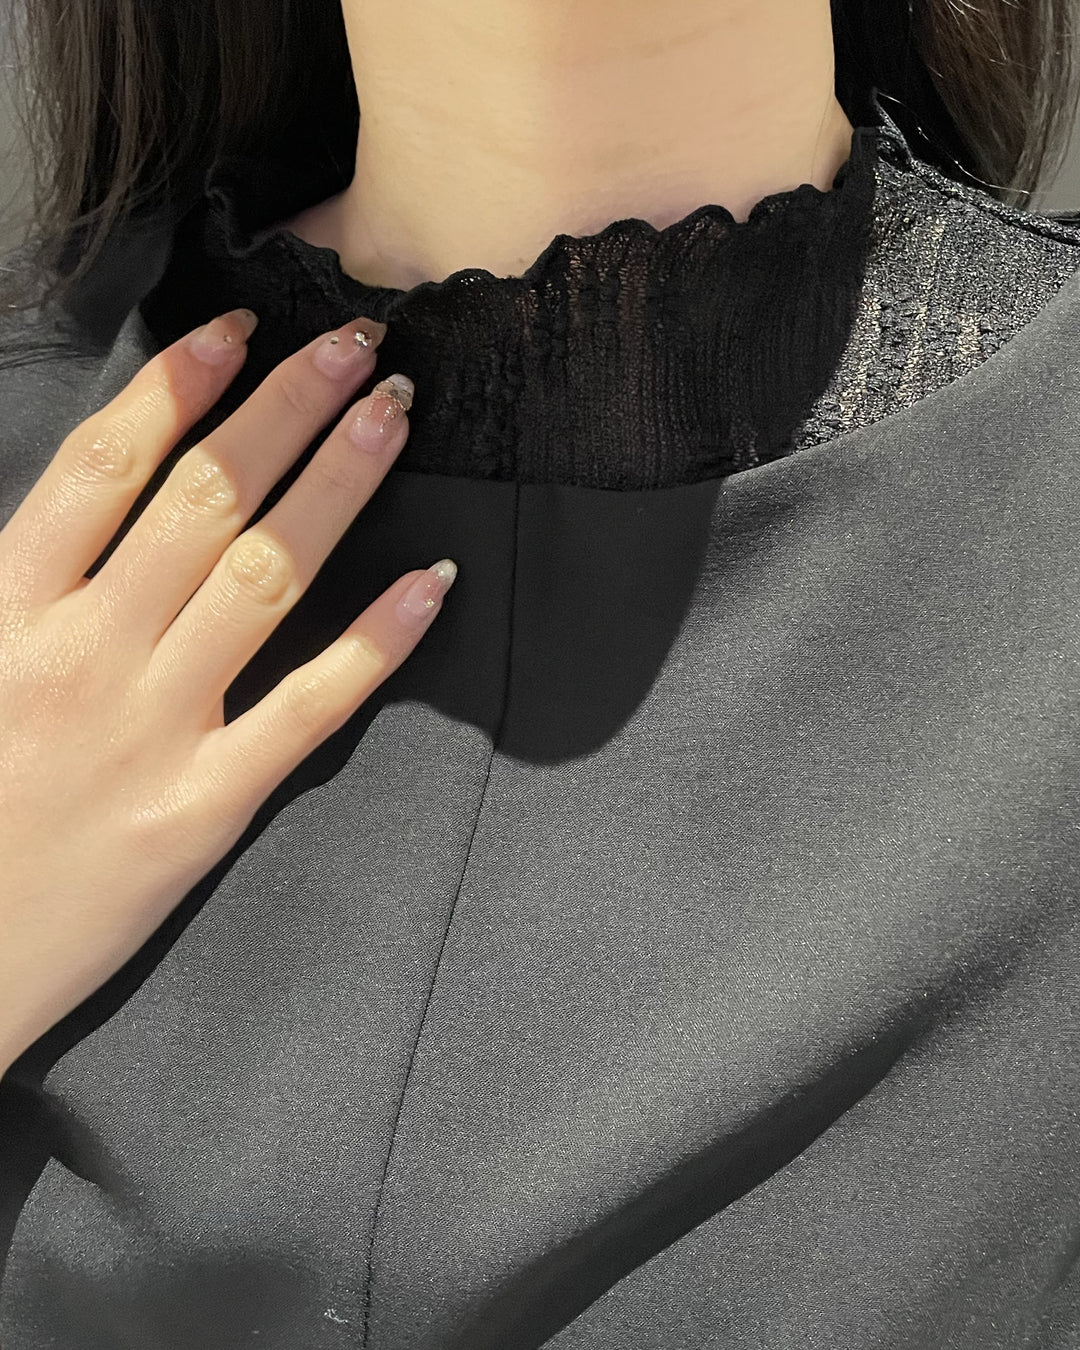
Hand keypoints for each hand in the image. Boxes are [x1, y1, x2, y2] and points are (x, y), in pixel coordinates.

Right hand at [0, 306, 455, 1071]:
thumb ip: (11, 579)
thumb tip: (85, 495)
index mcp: (4, 610)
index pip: (104, 468)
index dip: (178, 388)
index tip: (238, 327)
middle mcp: (84, 653)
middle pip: (204, 500)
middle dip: (286, 408)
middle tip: (354, 341)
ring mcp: (151, 730)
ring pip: (264, 577)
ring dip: (337, 484)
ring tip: (392, 414)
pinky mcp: (202, 807)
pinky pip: (307, 709)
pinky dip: (375, 643)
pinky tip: (430, 583)